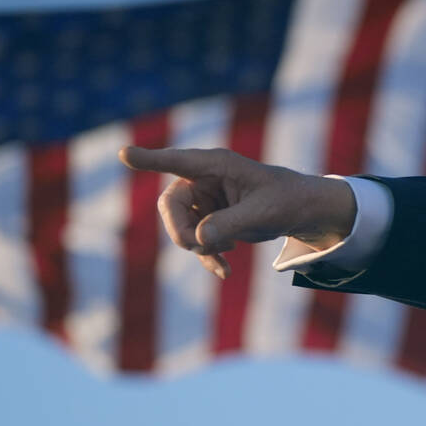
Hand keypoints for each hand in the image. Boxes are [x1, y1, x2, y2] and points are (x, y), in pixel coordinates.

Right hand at [118, 146, 355, 278]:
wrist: (301, 212)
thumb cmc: (286, 201)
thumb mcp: (263, 214)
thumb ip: (230, 224)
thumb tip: (199, 239)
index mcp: (217, 165)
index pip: (177, 161)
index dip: (150, 160)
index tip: (124, 154)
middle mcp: (205, 178)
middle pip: (171, 205)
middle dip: (182, 231)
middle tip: (203, 248)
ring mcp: (205, 199)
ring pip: (180, 226)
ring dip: (198, 246)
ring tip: (226, 254)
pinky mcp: (210, 218)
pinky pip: (194, 239)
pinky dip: (206, 255)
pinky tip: (224, 271)